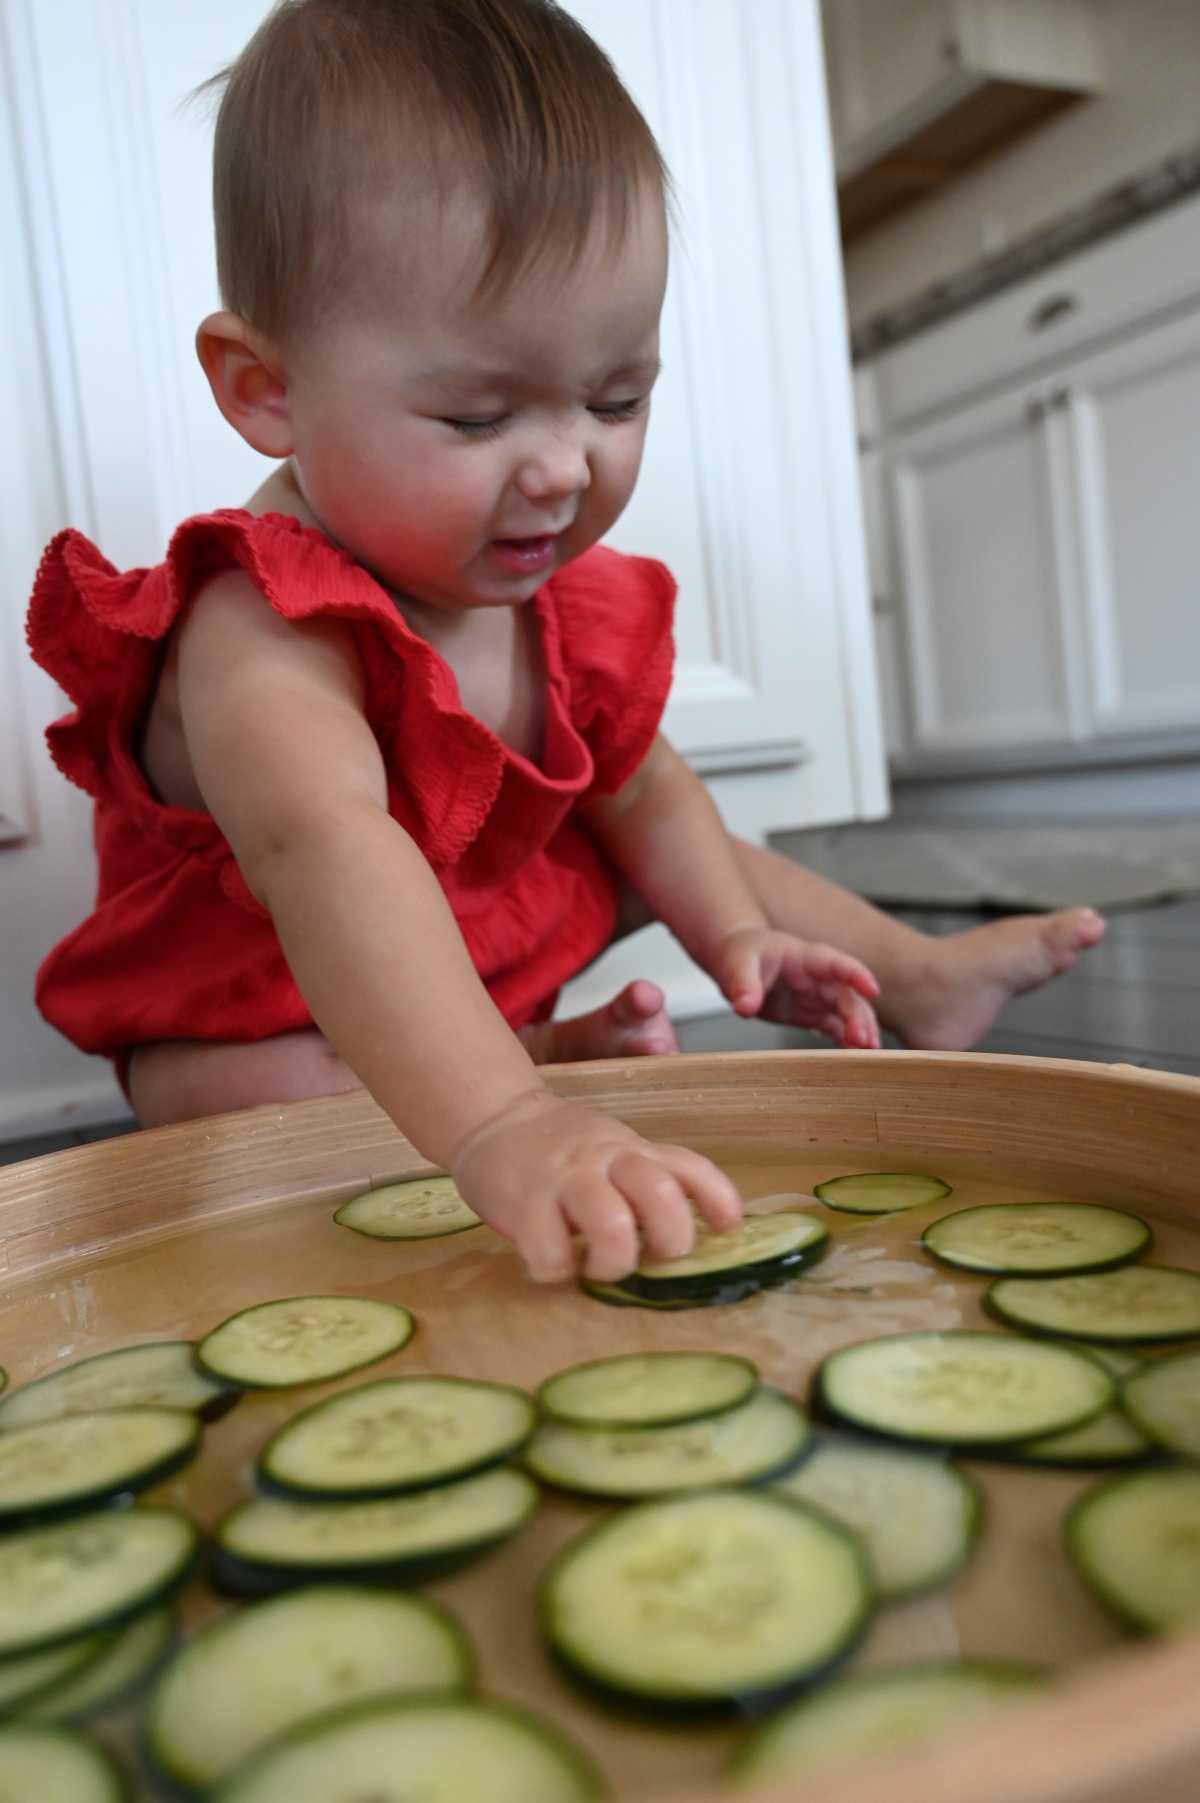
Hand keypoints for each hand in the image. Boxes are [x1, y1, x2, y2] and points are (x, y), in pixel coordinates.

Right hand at [450, 1089, 742, 1283]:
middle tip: (653, 1257)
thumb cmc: (558, 1148)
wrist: (491, 1118)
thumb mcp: (610, 1150)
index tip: (728, 1227)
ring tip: (599, 1268)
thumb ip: (643, 1180)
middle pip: (660, 1195)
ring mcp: (565, 1179)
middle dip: (670, 1240)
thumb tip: (682, 1232)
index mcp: (632, 1150)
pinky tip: (553, 1264)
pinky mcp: (524, 1203)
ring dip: (614, 1262)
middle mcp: (605, 1160)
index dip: (717, 1198)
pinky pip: (551, 1252)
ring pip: (612, 1225)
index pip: (688, 1167)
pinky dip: (558, 1271)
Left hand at [712, 926, 881, 1047]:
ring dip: (861, 1030)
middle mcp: (820, 978)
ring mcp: (819, 997)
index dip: (856, 975)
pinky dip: (846, 1040)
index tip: (873, 990)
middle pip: (848, 996)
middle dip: (858, 1017)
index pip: (837, 964)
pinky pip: (837, 1027)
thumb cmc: (743, 954)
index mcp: (807, 958)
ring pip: (849, 1013)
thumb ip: (744, 984)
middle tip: (863, 1041)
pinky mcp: (813, 1014)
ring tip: (869, 1052)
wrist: (738, 963)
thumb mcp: (738, 964)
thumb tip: (745, 1007)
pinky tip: (853, 1055)